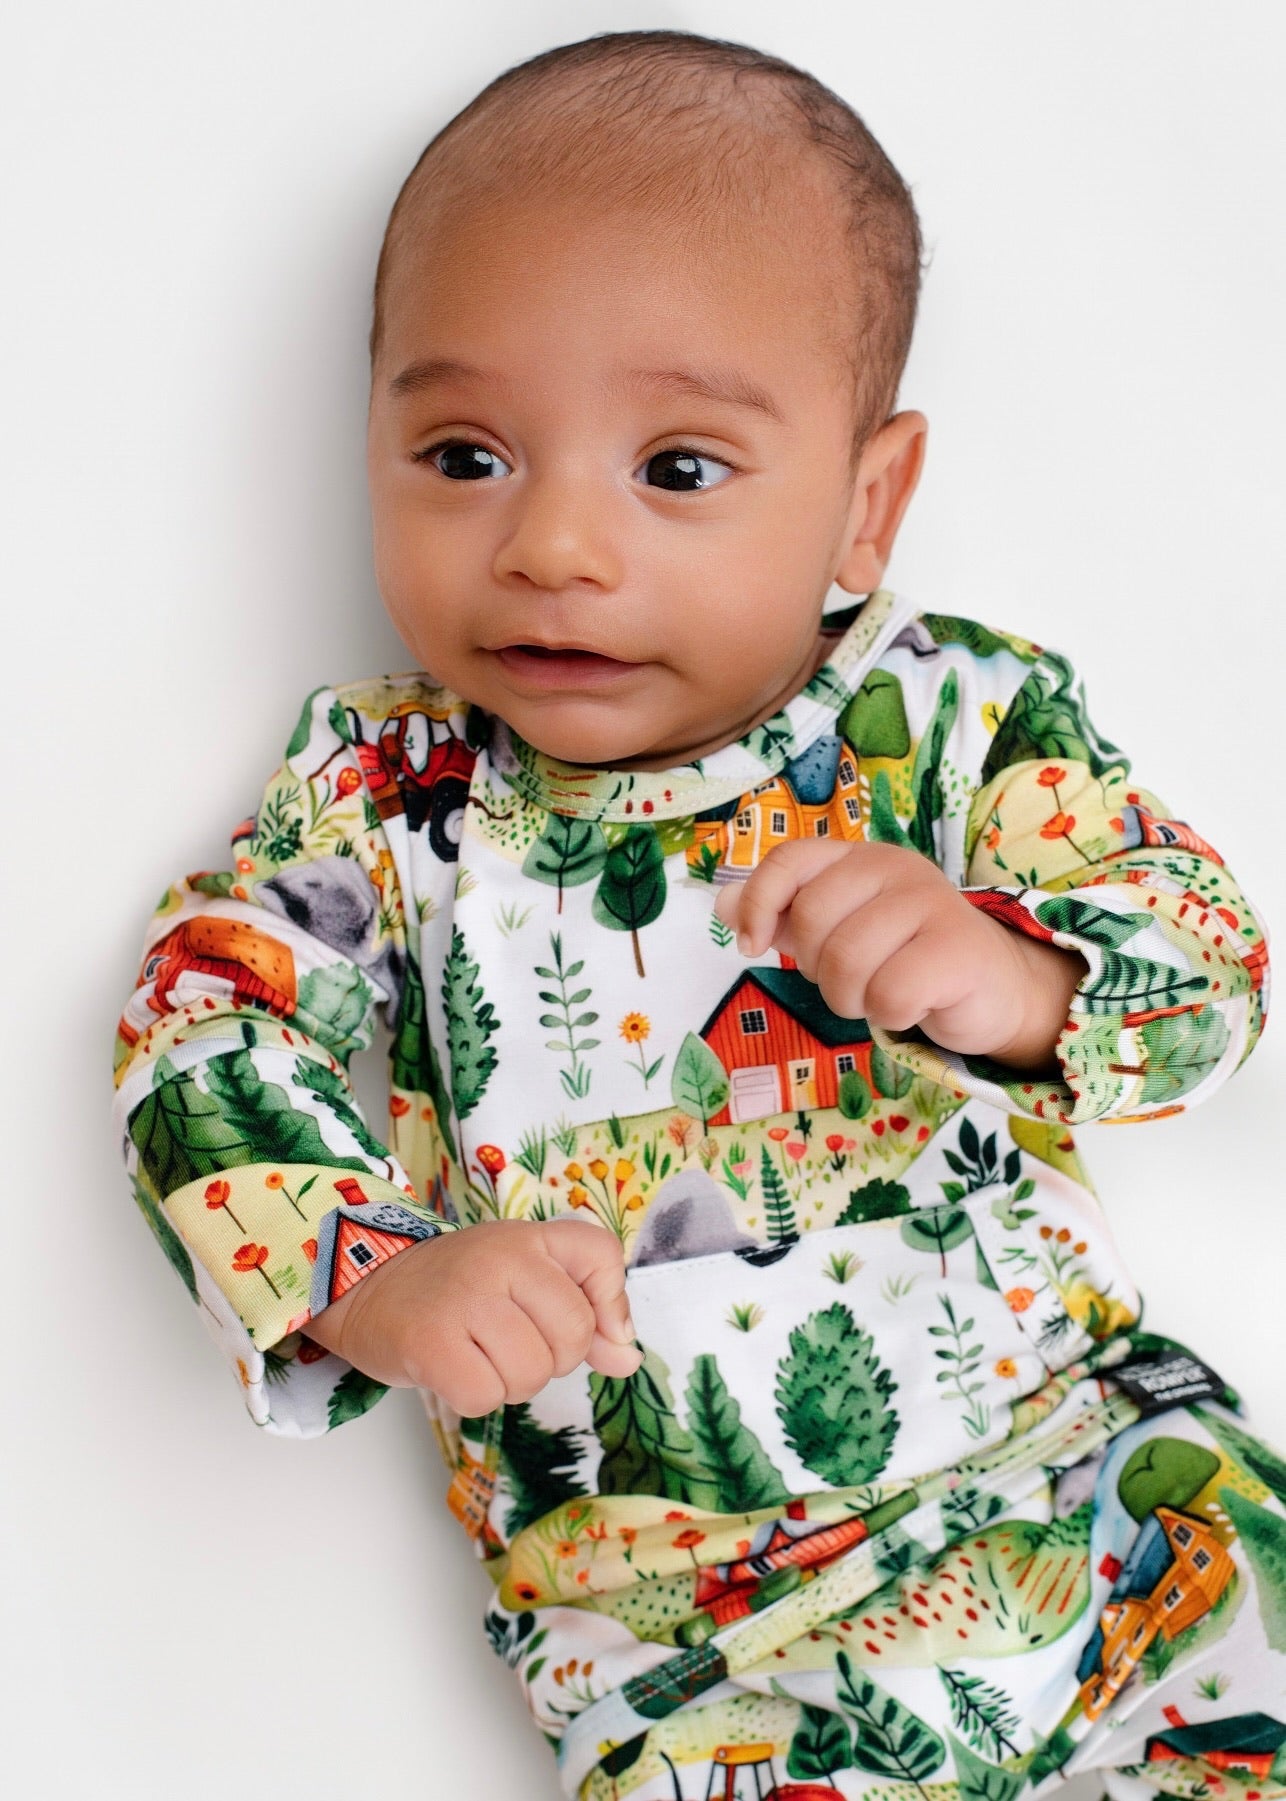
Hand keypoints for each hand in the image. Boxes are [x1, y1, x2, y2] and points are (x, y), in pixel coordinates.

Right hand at [301, 1217, 643, 1415]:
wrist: (367, 1286)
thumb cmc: (456, 1287)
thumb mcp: (524, 1277)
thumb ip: (586, 1312)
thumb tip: (628, 1359)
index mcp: (530, 1237)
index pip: (602, 1260)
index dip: (605, 1308)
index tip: (580, 1327)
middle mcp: (502, 1258)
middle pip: (573, 1338)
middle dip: (549, 1359)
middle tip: (507, 1341)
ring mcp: (465, 1298)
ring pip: (531, 1374)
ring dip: (509, 1382)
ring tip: (477, 1354)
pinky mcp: (431, 1342)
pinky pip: (486, 1397)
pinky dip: (473, 1397)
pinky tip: (453, 1370)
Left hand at [712, 840, 1086, 1071]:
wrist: (993, 987)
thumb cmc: (906, 957)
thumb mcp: (840, 930)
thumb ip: (783, 915)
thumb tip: (720, 905)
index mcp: (861, 858)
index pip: (791, 860)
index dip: (759, 903)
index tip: (751, 945)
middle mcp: (896, 868)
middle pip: (813, 920)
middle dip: (818, 968)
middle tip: (852, 977)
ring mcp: (932, 904)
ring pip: (848, 964)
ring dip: (853, 998)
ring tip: (881, 993)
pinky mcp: (958, 949)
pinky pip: (889, 995)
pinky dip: (891, 1014)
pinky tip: (914, 1004)